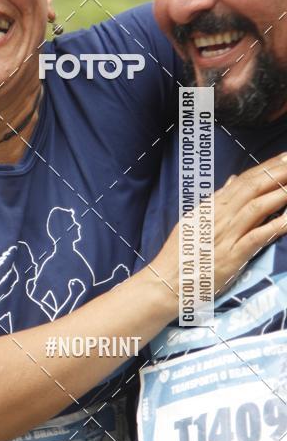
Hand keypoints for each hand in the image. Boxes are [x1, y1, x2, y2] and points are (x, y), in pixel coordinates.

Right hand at [151, 153, 286, 299]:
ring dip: (279, 193)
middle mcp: (218, 217)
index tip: (283, 158)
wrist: (165, 283)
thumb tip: (232, 181)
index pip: (242, 181)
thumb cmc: (179, 256)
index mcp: (210, 208)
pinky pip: (257, 237)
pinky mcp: (231, 256)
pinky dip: (275, 226)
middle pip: (252, 188)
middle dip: (276, 173)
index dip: (265, 168)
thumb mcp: (193, 222)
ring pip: (256, 207)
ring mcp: (225, 236)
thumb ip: (215, 201)